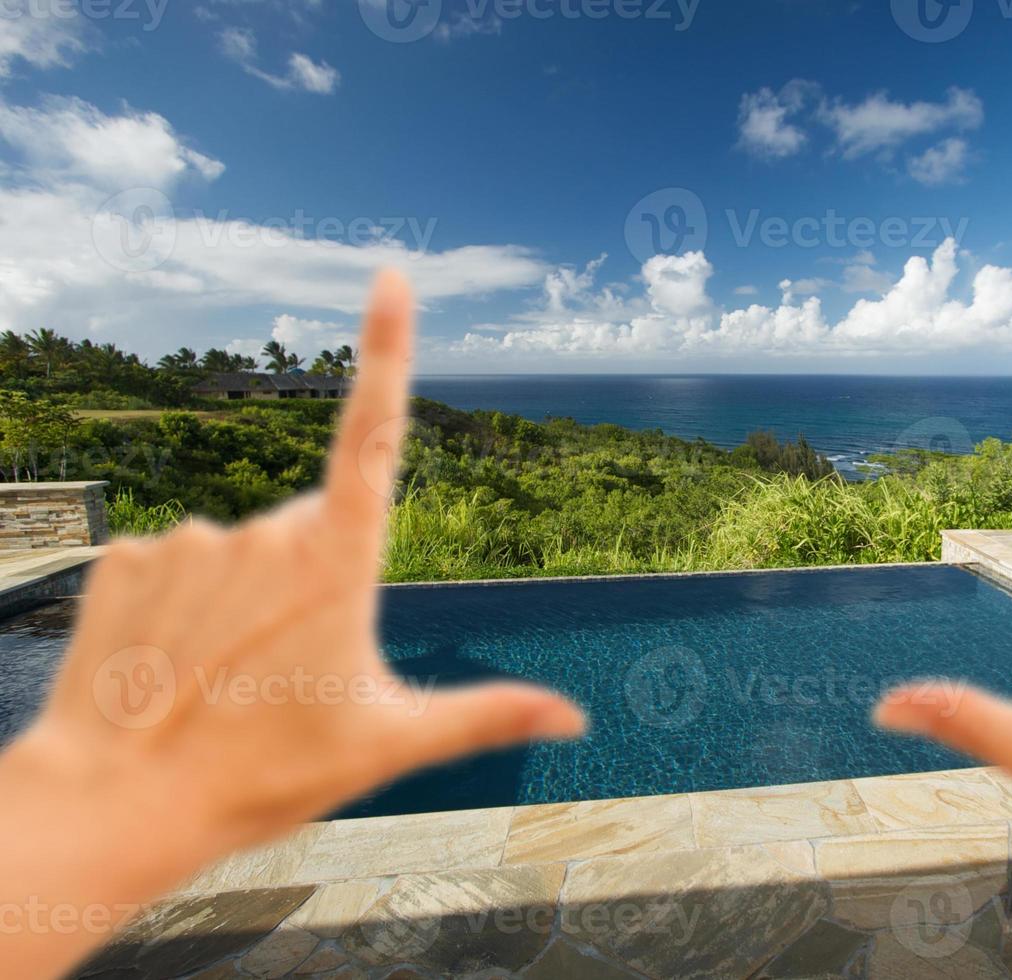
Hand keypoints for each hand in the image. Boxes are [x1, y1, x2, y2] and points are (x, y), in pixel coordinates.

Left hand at [0, 271, 584, 978]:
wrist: (118, 806)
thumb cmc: (263, 775)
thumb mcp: (389, 745)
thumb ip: (487, 715)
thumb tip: (577, 721)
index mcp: (336, 562)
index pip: (372, 434)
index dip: (386, 350)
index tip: (390, 277)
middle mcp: (264, 531)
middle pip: (312, 531)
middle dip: (315, 583)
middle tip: (294, 674)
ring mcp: (190, 539)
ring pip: (243, 551)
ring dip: (247, 599)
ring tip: (229, 683)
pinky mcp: (127, 557)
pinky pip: (175, 564)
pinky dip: (182, 605)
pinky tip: (174, 664)